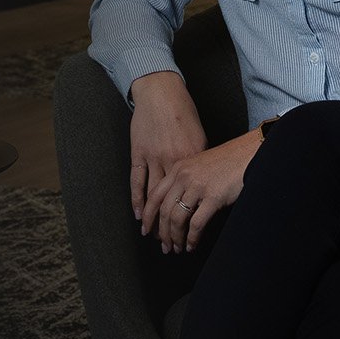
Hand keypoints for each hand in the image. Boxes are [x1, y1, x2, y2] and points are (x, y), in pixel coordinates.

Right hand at [127, 72, 205, 234]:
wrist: (161, 91)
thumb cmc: (183, 111)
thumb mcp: (199, 136)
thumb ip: (200, 160)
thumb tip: (203, 182)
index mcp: (192, 158)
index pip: (192, 196)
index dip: (192, 218)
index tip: (192, 236)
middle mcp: (174, 161)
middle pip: (172, 201)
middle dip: (171, 227)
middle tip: (171, 246)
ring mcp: (154, 157)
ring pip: (154, 196)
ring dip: (153, 219)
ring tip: (154, 237)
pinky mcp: (139, 152)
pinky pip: (137, 180)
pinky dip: (137, 199)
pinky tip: (138, 214)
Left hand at [146, 130, 258, 252]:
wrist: (246, 155)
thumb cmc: (225, 161)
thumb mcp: (197, 165)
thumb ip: (183, 181)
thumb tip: (174, 206)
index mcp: (177, 169)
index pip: (154, 195)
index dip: (148, 215)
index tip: (146, 228)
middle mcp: (183, 177)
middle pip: (163, 210)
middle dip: (161, 232)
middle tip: (164, 245)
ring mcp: (197, 187)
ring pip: (177, 219)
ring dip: (175, 238)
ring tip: (177, 248)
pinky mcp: (213, 197)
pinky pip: (196, 223)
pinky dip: (192, 238)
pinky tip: (192, 244)